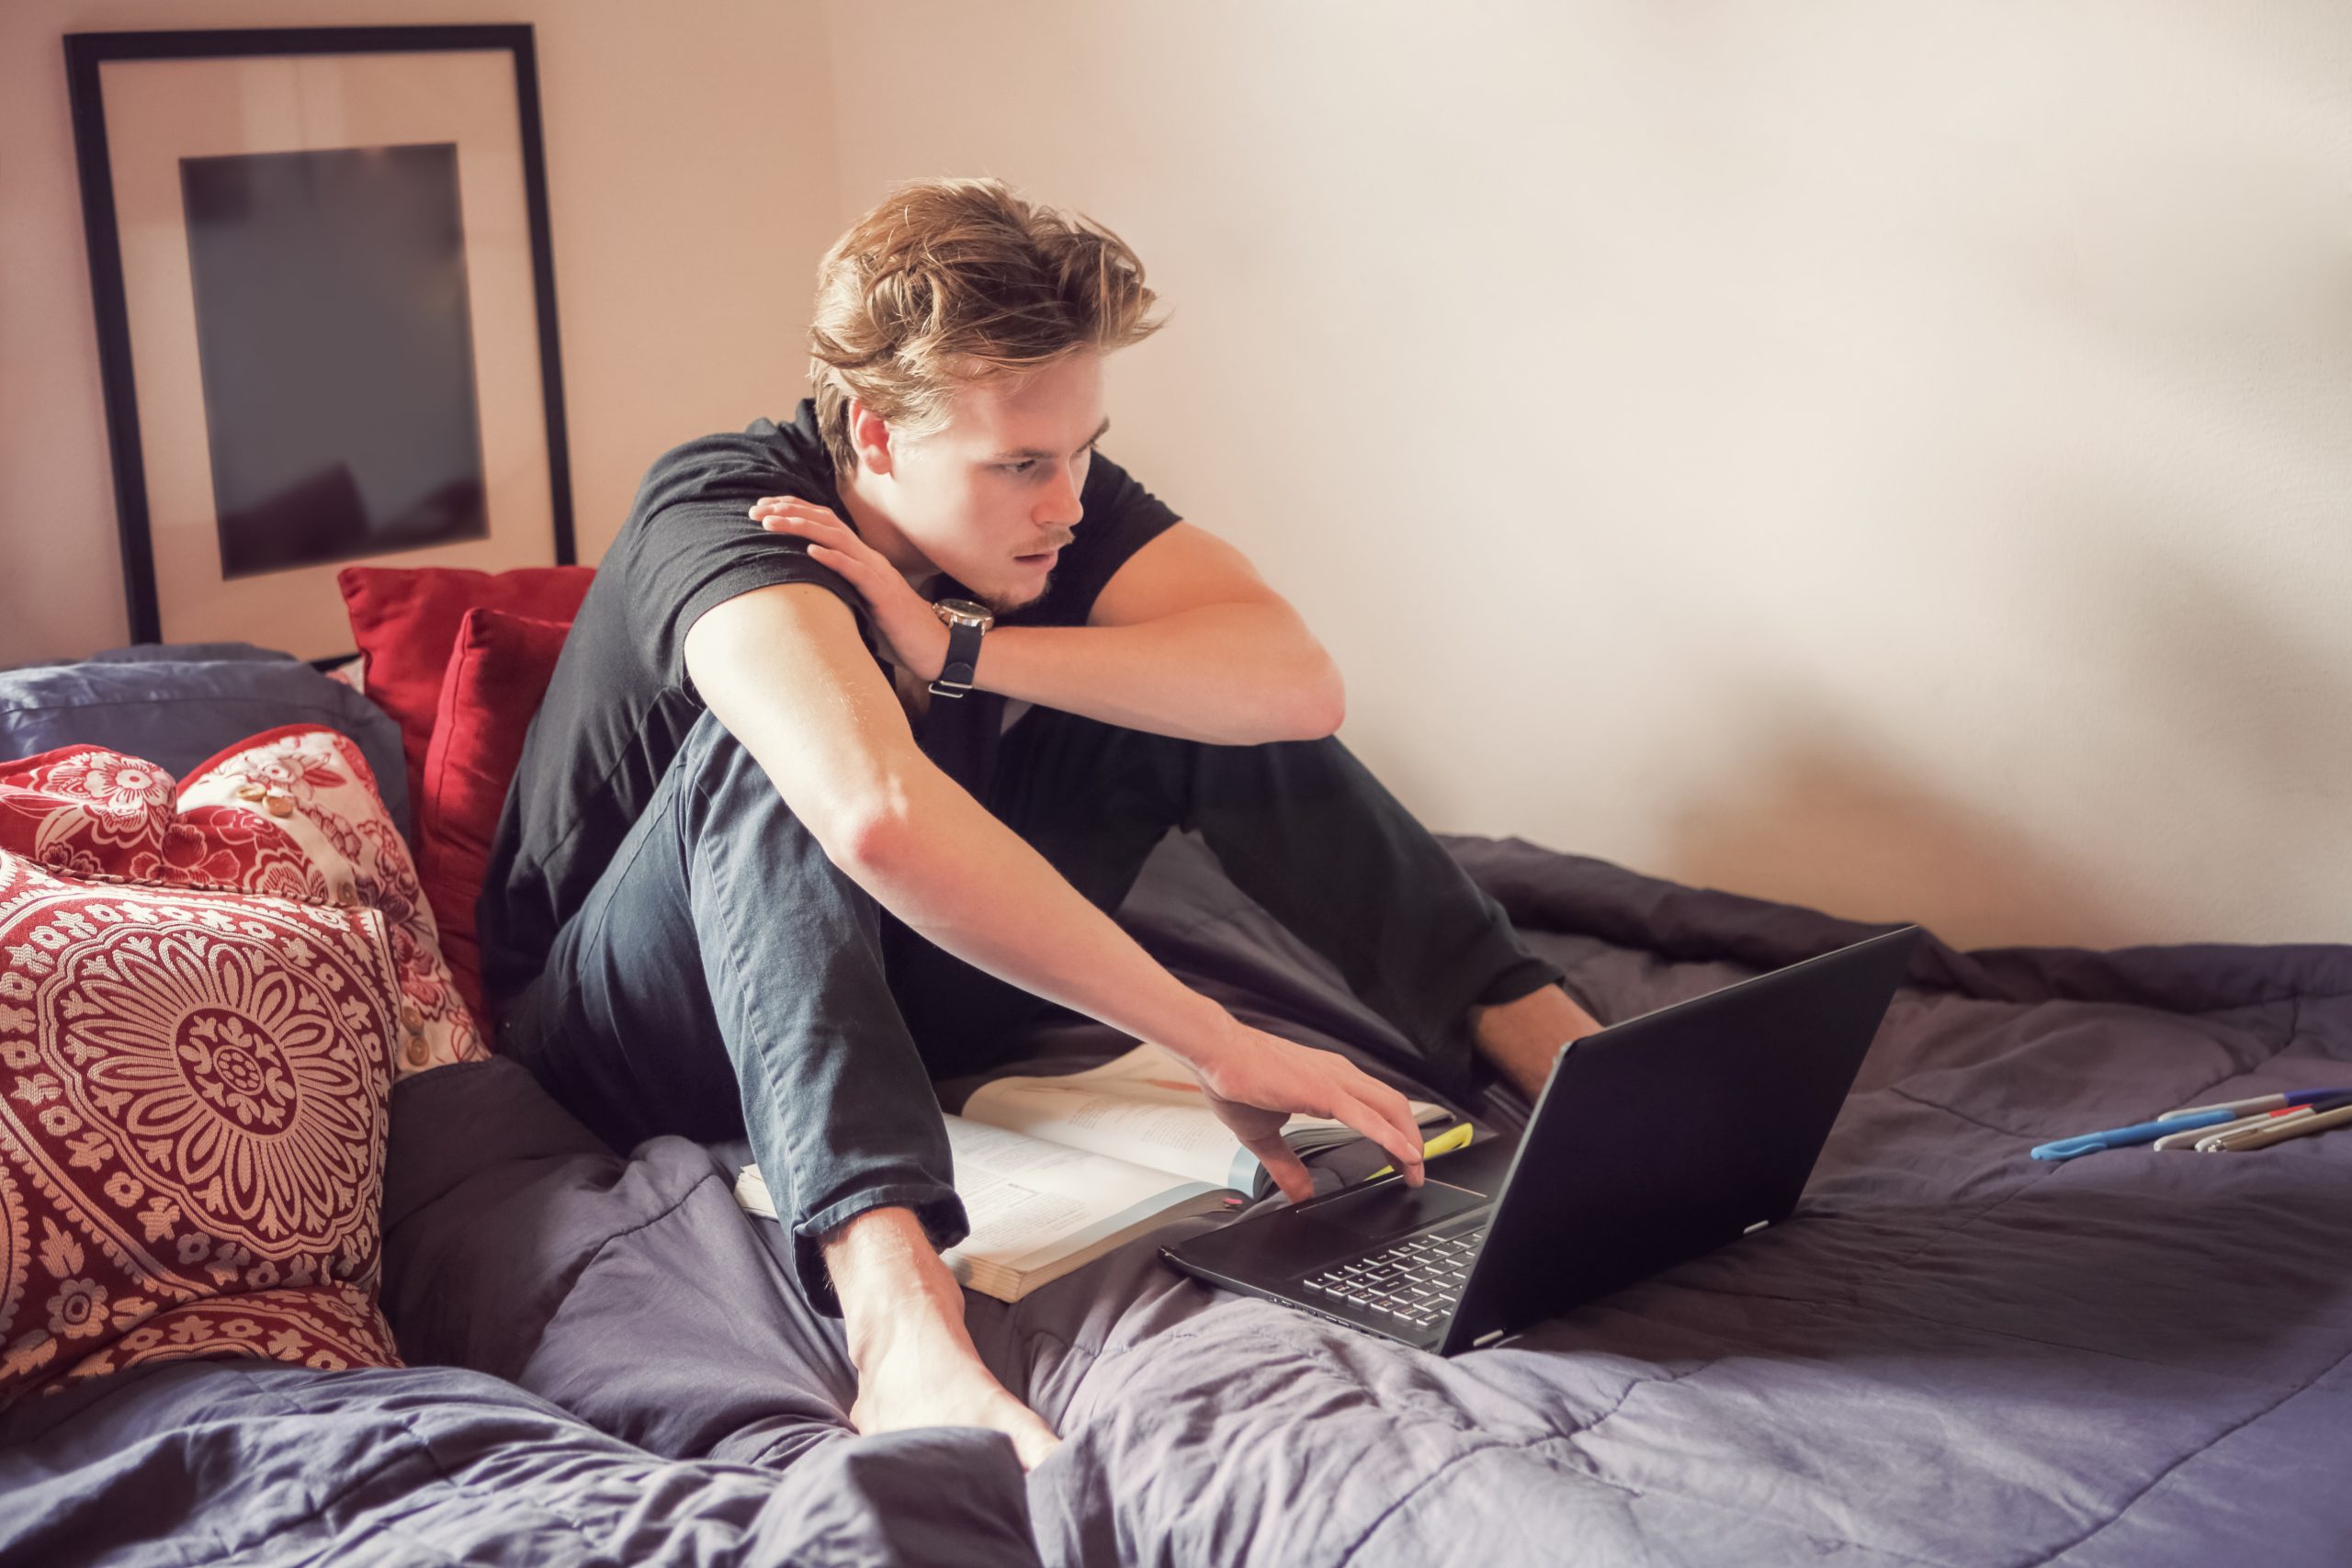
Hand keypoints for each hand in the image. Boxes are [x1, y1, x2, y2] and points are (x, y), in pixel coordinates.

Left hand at [750, 497, 949, 680]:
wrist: (935, 647)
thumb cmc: (897, 631)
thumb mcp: (861, 604)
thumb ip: (838, 590)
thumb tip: (805, 591)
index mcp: (862, 559)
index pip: (825, 523)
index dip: (794, 511)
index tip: (764, 508)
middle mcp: (869, 558)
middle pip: (826, 522)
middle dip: (789, 511)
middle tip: (756, 510)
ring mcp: (877, 573)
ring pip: (837, 539)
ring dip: (801, 527)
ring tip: (772, 522)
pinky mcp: (883, 594)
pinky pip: (857, 571)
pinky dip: (834, 559)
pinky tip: (811, 551)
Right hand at [1182, 1018, 1427, 1203]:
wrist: (1215, 1053)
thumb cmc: (1234, 1080)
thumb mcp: (1263, 1135)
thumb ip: (1285, 1165)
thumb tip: (1299, 1195)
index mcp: (1327, 1081)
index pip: (1376, 1106)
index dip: (1395, 1133)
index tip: (1403, 1160)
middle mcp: (1338, 1075)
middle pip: (1393, 1106)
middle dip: (1411, 1140)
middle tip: (1417, 1172)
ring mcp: (1334, 1080)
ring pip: (1389, 1108)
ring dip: (1408, 1140)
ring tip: (1416, 1168)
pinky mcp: (1323, 1090)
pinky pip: (1366, 1115)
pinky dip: (1390, 1135)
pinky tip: (1404, 1153)